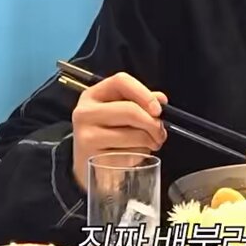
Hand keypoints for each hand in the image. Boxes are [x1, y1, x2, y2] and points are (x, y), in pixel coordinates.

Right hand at [71, 72, 167, 189]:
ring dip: (150, 141)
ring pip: (133, 135)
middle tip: (161, 133)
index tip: (158, 109)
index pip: (121, 81)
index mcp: (93, 95)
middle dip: (153, 123)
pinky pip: (128, 155)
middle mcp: (85, 113)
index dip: (144, 93)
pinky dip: (139, 156)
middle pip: (130, 110)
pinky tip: (135, 155)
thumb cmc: (107, 133)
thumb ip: (140, 101)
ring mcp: (85, 136)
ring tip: (151, 144)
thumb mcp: (119, 111)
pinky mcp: (92, 159)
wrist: (87, 164)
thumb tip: (160, 99)